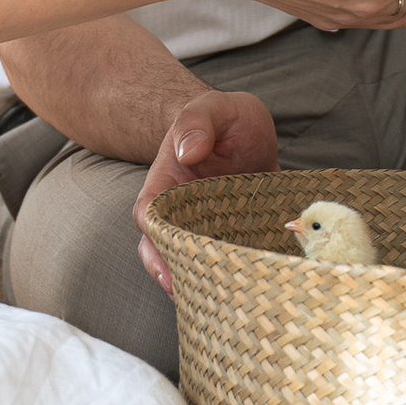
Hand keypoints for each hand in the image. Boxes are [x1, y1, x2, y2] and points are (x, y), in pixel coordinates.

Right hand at [133, 91, 278, 292]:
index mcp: (168, 182)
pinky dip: (237, 274)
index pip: (150, 213)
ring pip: (196, 260)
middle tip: (187, 293)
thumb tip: (188, 151)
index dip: (154, 237)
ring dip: (204, 279)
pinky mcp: (238, 235)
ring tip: (222, 297)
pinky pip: (231, 259)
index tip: (168, 258)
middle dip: (171, 272)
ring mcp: (210, 227)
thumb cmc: (224, 118)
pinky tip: (255, 287)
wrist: (248, 130)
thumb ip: (197, 121)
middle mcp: (183, 211)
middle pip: (164, 248)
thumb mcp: (213, 108)